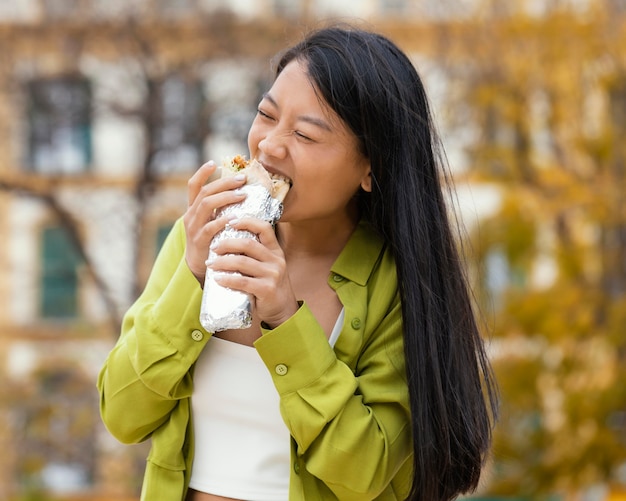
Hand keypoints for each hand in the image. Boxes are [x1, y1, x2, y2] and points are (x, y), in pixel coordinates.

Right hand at [183, 161, 246, 282]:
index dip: (202, 173)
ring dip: (226, 197)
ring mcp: (193, 227)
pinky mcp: (200, 240)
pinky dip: (223, 221)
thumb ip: (221, 210)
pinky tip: (235, 217)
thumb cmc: (211, 241)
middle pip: (205, 192)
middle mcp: (191, 215)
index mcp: (193, 209)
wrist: (197, 266)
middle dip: (224, 183)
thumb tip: (243, 194)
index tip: (213, 162)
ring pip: (206, 205)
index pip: (193, 186)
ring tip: (242, 194)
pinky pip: (210, 227)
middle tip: (242, 179)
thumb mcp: (211, 222)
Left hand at [207, 217, 298, 327]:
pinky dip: (227, 279)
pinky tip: (218, 279)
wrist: (281, 309)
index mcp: (275, 250)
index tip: (230, 222)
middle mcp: (276, 260)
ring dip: (222, 262)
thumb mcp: (266, 265)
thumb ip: (254, 255)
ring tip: (210, 264)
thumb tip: (226, 241)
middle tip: (213, 248)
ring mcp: (273, 275)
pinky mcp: (267, 289)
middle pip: (248, 244)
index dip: (247, 222)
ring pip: (242, 262)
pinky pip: (243, 281)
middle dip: (227, 244)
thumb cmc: (268, 285)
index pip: (264, 228)